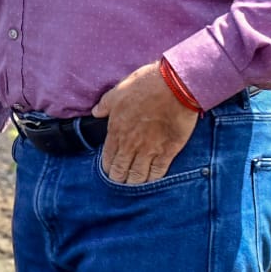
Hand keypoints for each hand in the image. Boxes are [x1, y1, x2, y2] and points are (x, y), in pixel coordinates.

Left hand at [91, 61, 199, 183]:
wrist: (174, 87)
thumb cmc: (145, 85)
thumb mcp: (118, 91)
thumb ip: (105, 105)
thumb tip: (96, 112)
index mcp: (117, 130)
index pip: (108, 157)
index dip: (107, 167)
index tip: (108, 171)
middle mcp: (131, 144)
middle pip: (121, 170)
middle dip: (118, 178)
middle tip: (119, 182)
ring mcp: (150, 149)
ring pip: (138, 175)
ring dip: (134, 182)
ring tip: (133, 186)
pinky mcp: (168, 151)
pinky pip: (158, 171)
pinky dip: (153, 179)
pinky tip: (151, 181)